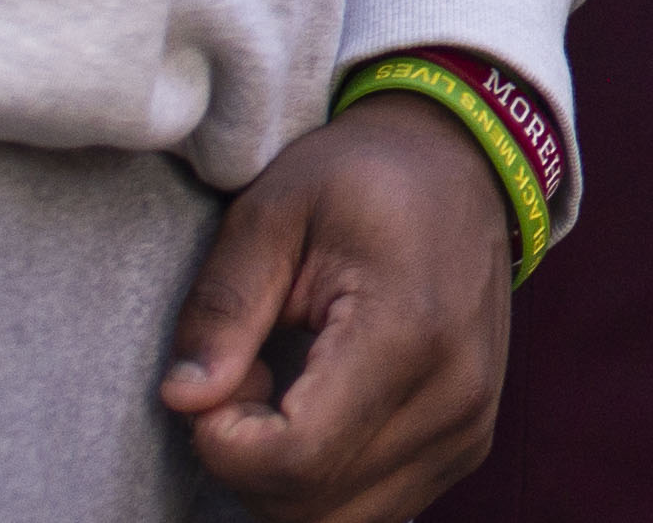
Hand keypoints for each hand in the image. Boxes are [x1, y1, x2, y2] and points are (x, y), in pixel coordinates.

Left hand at [157, 95, 513, 522]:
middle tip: (241, 375)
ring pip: (338, 521)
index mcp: (409, 331)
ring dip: (283, 478)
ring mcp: (469, 428)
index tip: (215, 380)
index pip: (296, 457)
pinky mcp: (468, 444)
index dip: (226, 442)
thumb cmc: (364, 177)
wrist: (464, 165)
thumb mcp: (275, 209)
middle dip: (247, 461)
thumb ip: (224, 304)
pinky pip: (373, 509)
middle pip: (311, 504)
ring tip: (279, 393)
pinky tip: (316, 411)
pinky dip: (323, 481)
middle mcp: (454, 396)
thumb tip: (182, 398)